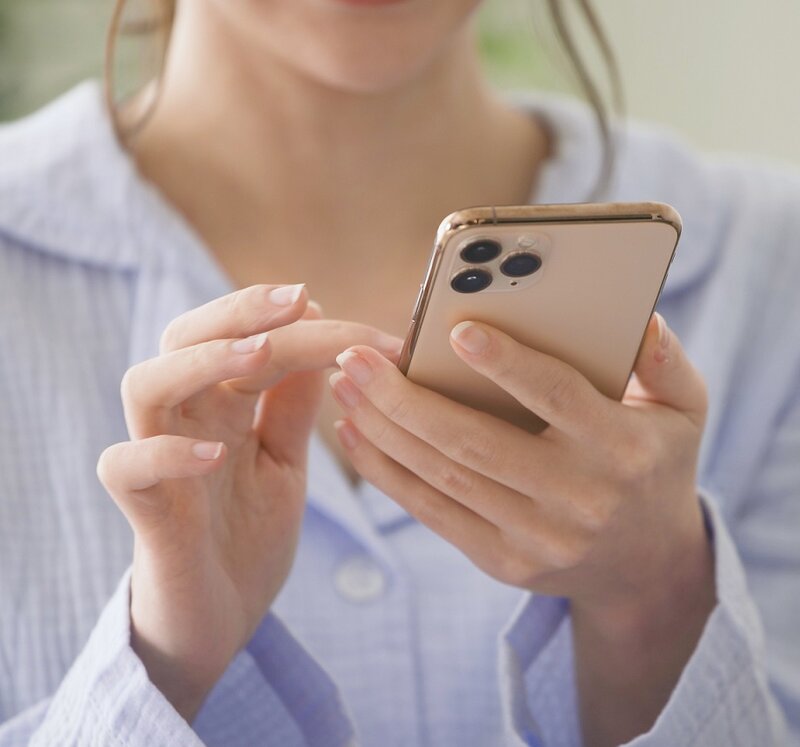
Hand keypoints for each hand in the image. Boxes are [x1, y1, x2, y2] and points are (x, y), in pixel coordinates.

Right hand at [96, 284, 400, 719]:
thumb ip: (291, 406)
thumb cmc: (247, 538)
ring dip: (201, 361)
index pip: (253, 340)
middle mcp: (187, 421)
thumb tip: (321, 334)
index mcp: (223, 407)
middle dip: (239, 310)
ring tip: (258, 353)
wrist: (218, 623)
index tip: (370, 334)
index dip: (307, 327)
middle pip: (186, 337)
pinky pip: (128, 467)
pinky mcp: (143, 512)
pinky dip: (166, 452)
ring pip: (146, 385)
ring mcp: (159, 463)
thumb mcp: (285, 463)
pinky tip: (216, 452)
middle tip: (298, 299)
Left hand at [330, 312, 711, 622]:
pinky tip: (354, 434)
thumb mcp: (683, 410)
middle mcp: (578, 498)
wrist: (645, 564)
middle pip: (476, 443)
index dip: (507, 365)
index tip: (455, 329)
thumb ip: (664, 361)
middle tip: (356, 356)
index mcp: (621, 449)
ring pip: (444, 476)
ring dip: (384, 429)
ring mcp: (536, 538)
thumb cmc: (655, 463)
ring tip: (345, 385)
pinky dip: (388, 472)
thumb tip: (635, 316)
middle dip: (405, 399)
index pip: (556, 398)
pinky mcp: (502, 561)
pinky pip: (433, 512)